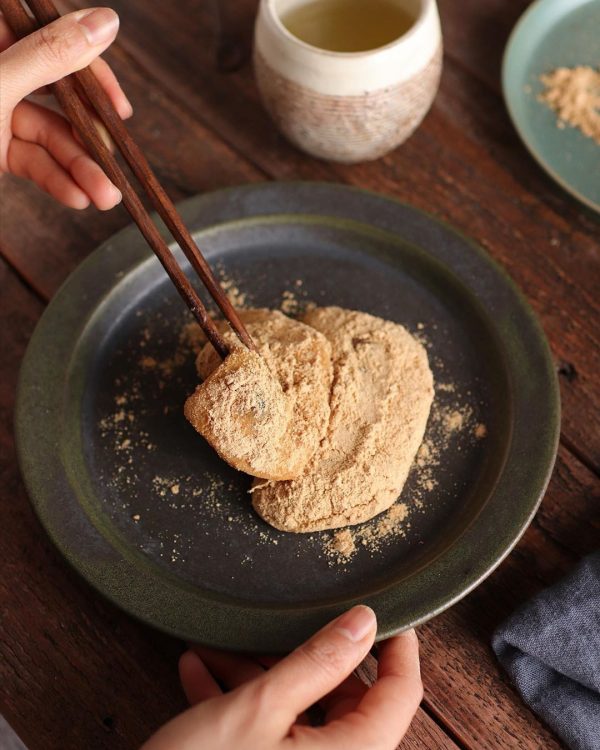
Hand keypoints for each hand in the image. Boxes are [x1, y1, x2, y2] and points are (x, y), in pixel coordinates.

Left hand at [0, 7, 130, 209]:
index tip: (120, 108)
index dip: (92, 76)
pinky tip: (78, 198)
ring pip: (51, 136)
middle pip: (60, 96)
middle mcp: (0, 73)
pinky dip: (58, 180)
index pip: (54, 42)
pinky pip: (35, 161)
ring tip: (105, 197)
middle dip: (90, 137)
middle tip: (116, 164)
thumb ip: (49, 55)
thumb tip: (106, 22)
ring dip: (81, 169)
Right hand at [142, 606, 422, 749]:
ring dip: (258, 679)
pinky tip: (200, 675)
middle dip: (300, 658)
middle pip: (343, 701)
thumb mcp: (260, 707)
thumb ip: (318, 661)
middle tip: (271, 628)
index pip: (401, 694)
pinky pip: (270, 738)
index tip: (386, 612)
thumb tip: (364, 622)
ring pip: (299, 715)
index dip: (398, 648)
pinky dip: (240, 709)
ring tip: (217, 648)